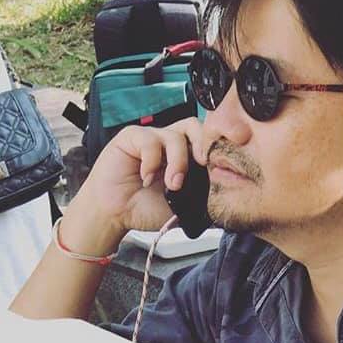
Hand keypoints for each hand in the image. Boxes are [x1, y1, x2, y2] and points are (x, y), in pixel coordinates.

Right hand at [76, 117, 206, 235]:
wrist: (116, 214)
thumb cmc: (146, 208)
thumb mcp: (183, 204)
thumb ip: (201, 193)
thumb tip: (225, 190)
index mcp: (186, 156)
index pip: (206, 141)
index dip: (214, 152)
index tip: (218, 171)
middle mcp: (169, 144)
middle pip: (195, 128)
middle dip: (202, 146)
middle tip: (202, 166)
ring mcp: (151, 138)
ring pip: (176, 136)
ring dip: (178, 162)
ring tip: (173, 185)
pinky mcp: (132, 137)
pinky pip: (149, 140)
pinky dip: (152, 161)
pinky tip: (146, 178)